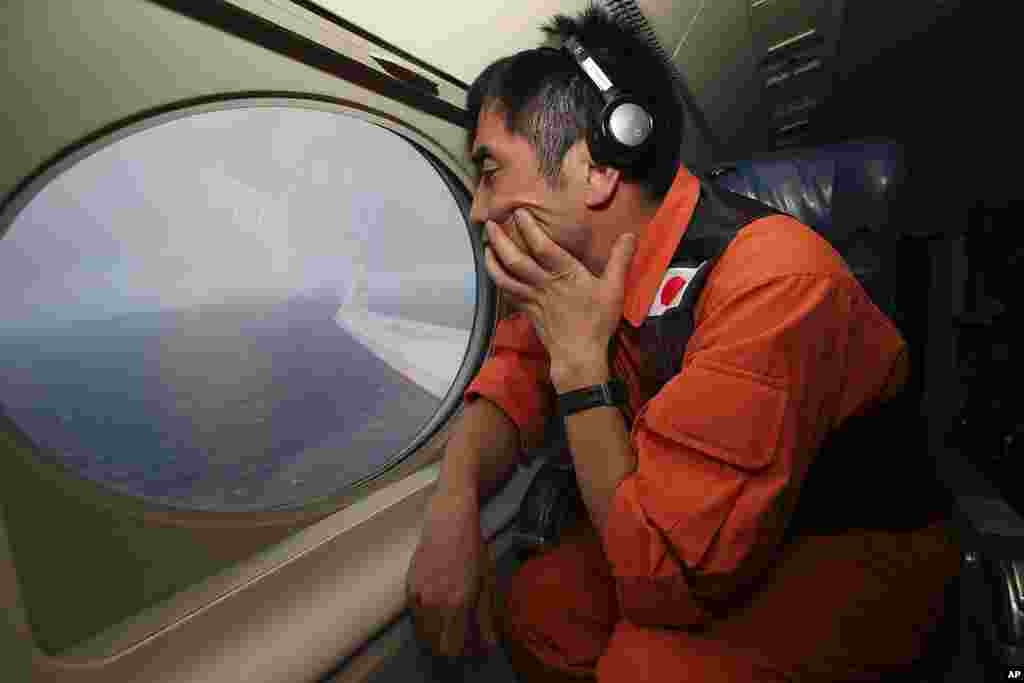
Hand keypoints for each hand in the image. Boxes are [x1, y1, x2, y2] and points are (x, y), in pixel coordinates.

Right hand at [406, 488, 499, 659]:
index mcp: (458, 602)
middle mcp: (436, 602)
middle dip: (447, 647)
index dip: (460, 654)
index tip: (466, 650)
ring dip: (434, 637)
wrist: (448, 523)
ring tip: (447, 628)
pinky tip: (435, 613)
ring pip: (422, 633)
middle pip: (435, 645)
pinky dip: (424, 621)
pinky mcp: (409, 588)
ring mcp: (420, 595)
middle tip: (458, 639)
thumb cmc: (472, 549)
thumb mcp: (486, 581)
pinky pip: (414, 617)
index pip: (452, 647)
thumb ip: (486, 616)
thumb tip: (490, 645)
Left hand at [483, 208, 635, 372]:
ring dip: (493, 260)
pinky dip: (499, 281)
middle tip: (490, 224)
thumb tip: (630, 235)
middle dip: (500, 240)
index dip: (528, 227)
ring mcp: (532, 298)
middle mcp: (543, 283)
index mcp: (564, 274)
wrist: (578, 355)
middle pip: (515, 259)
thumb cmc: (596, 322)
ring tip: (486, 246)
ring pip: (505, 276)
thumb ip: (620, 260)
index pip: (541, 246)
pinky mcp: (527, 311)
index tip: (518, 211)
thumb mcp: (613, 289)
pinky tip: (496, 274)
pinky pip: (508, 293)